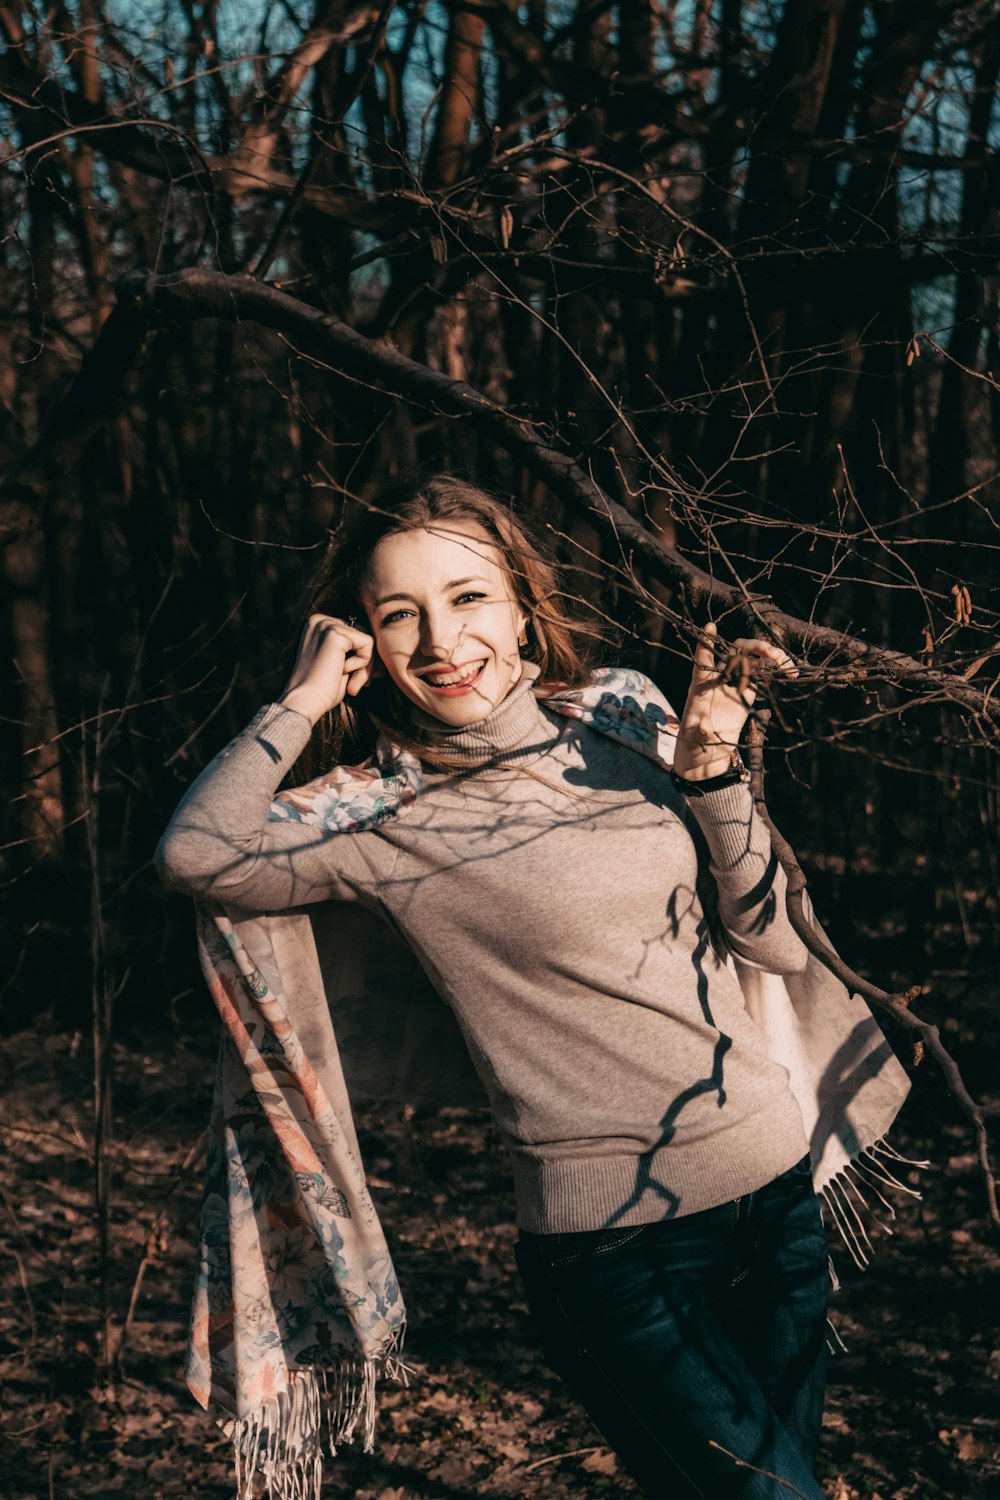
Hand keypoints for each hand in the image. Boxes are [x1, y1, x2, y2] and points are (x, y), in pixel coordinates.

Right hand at [279, 614, 374, 725]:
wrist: (305, 701)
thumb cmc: (321, 689)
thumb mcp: (340, 665)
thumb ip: (355, 653)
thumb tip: (383, 656)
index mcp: (318, 625)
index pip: (355, 635)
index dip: (360, 659)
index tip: (356, 681)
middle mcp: (320, 620)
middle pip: (362, 636)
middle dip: (365, 664)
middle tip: (355, 685)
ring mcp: (327, 625)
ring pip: (367, 641)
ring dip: (365, 667)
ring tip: (351, 684)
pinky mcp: (335, 634)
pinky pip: (368, 644)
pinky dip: (363, 664)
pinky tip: (343, 674)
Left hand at [674, 622, 797, 778]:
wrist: (705, 757)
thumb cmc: (692, 745)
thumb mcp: (692, 738)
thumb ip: (699, 731)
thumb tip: (705, 727)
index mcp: (700, 686)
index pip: (702, 661)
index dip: (706, 643)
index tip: (710, 627)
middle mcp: (718, 680)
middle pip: (736, 652)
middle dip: (755, 647)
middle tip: (772, 655)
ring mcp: (734, 686)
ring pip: (753, 660)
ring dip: (770, 656)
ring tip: (787, 665)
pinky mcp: (746, 694)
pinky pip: (762, 675)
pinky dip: (776, 670)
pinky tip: (790, 672)